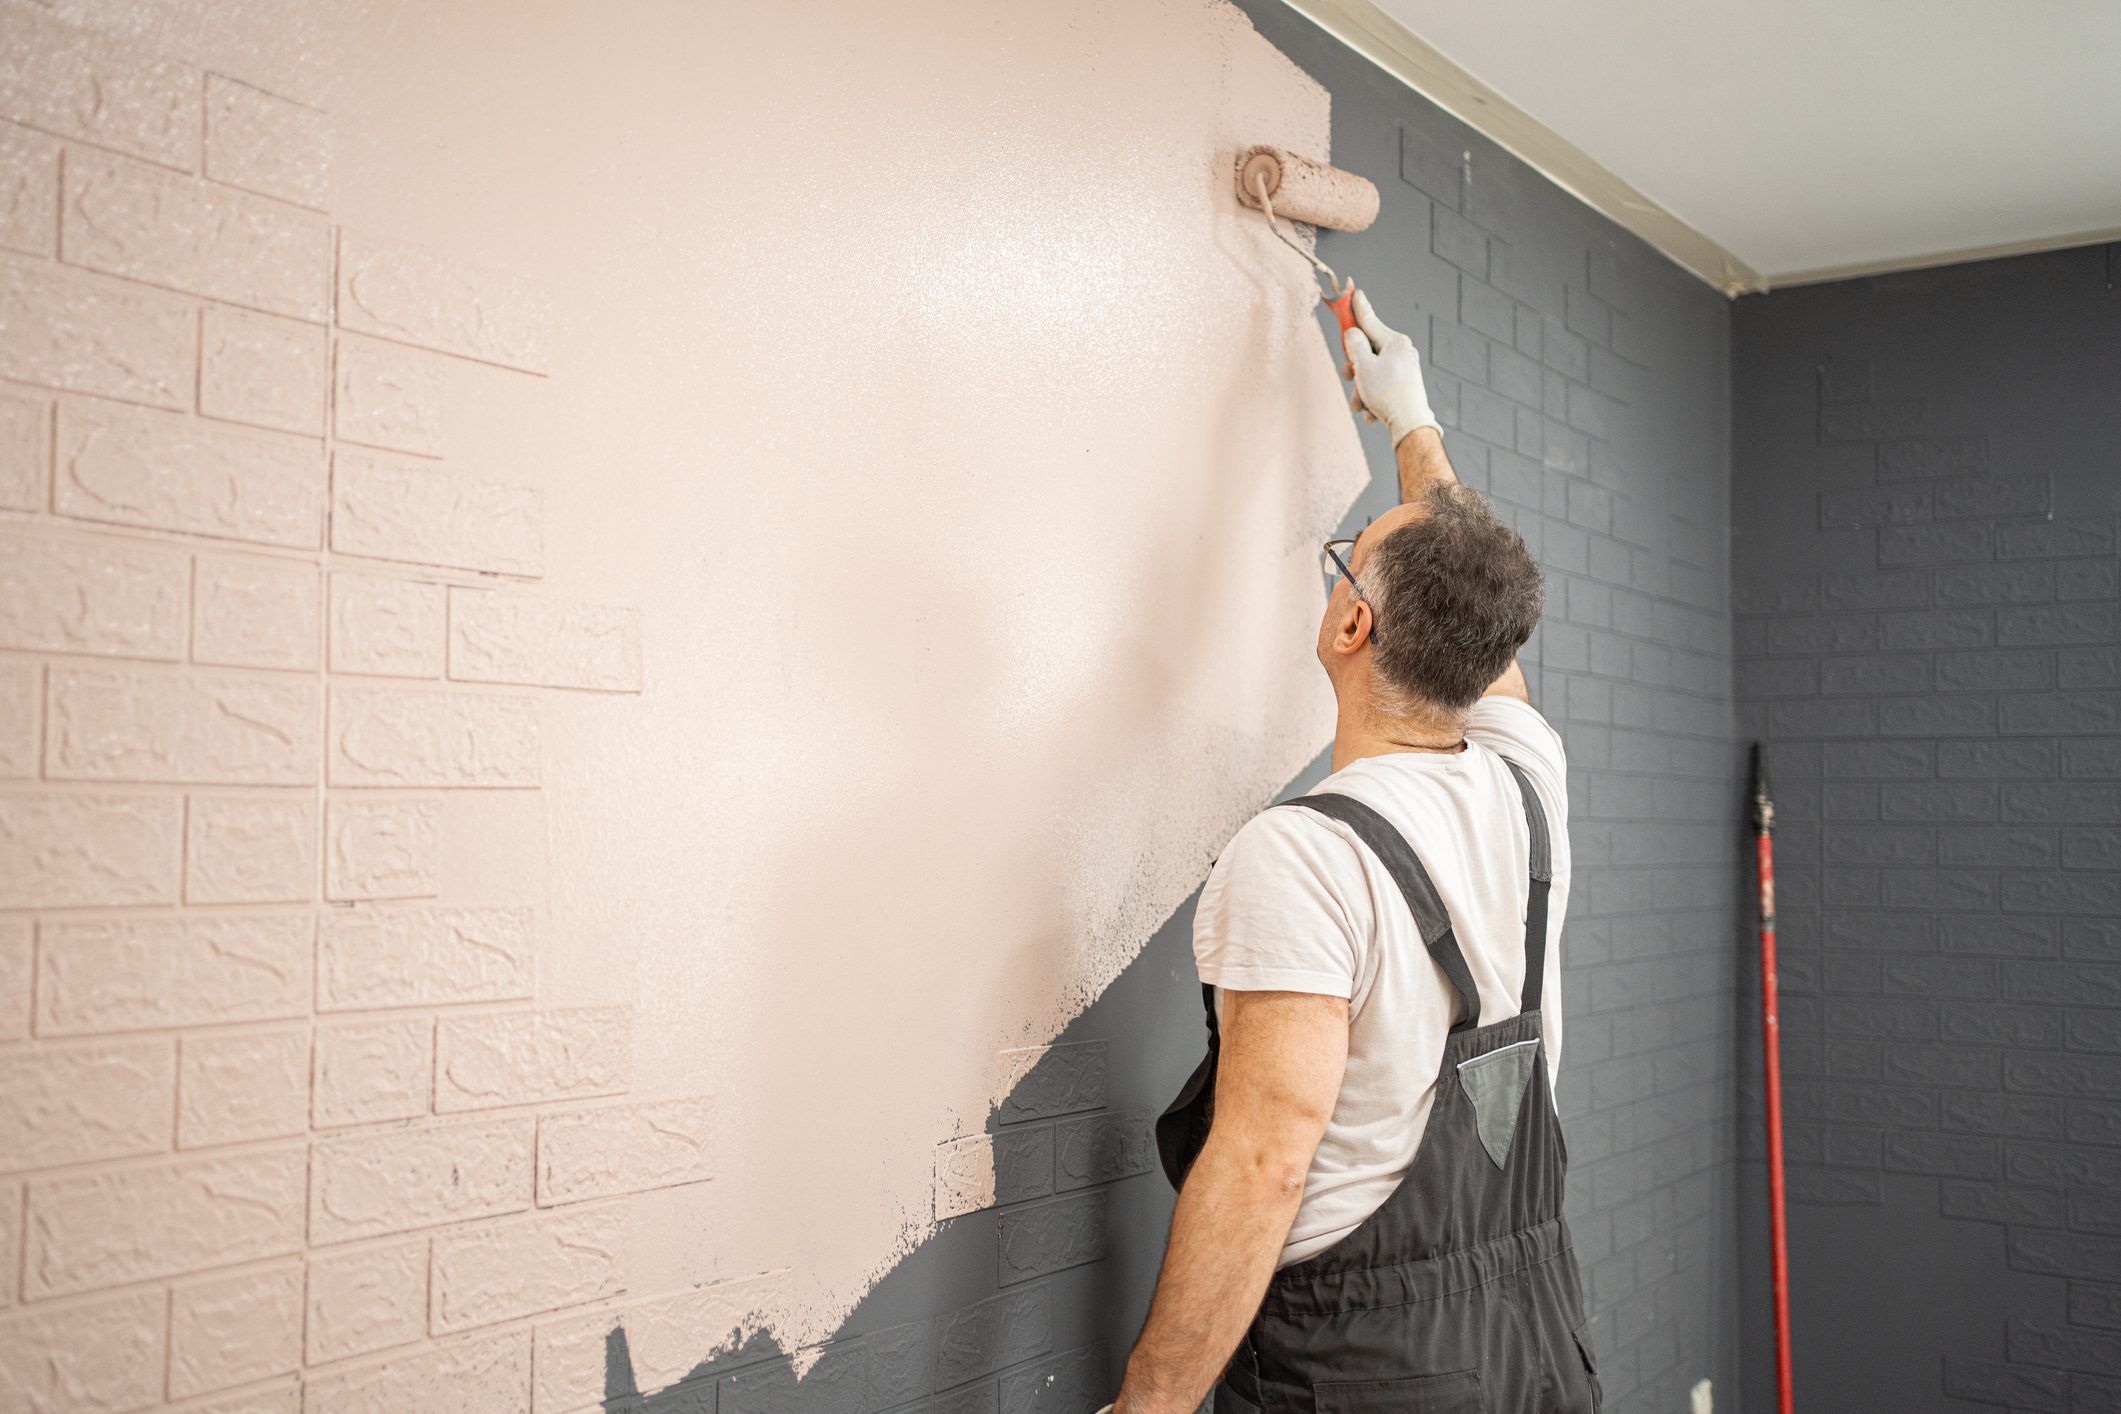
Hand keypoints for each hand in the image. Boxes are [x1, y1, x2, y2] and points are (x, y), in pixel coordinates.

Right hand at [1340, 288, 1440, 447]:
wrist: (1409, 424)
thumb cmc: (1388, 393)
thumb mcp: (1364, 365)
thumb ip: (1355, 345)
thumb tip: (1353, 334)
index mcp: (1395, 342)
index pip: (1370, 321)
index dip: (1357, 308)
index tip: (1354, 292)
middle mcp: (1402, 353)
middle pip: (1367, 352)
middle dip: (1355, 369)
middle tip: (1349, 377)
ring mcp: (1403, 370)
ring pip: (1371, 374)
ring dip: (1361, 391)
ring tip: (1363, 405)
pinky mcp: (1403, 387)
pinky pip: (1380, 388)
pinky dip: (1372, 400)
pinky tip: (1374, 413)